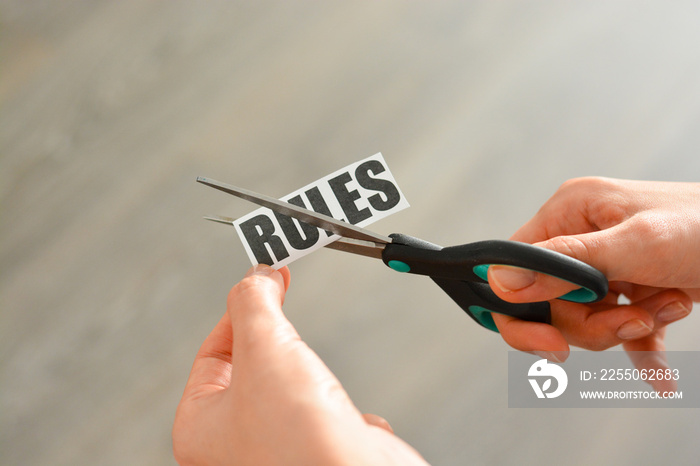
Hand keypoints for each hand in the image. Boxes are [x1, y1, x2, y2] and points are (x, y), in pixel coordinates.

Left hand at [173, 265, 427, 465]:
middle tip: (290, 320)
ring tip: (319, 390)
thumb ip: (254, 303)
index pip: (211, 352)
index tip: (267, 281)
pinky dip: (342, 413)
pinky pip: (327, 418)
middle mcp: (231, 445)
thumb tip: (256, 276)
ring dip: (316, 383)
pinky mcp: (314, 454)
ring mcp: (275, 452)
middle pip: (252, 368)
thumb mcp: (265, 347)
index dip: (240, 312)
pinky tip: (344, 422)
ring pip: (293, 391)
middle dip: (281, 348)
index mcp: (199, 427)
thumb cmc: (300, 442)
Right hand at [488, 178, 698, 389]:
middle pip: (548, 303)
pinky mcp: (631, 289)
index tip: (552, 343)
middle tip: (629, 321)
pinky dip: (639, 350)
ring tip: (664, 311)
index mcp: (569, 212)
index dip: (520, 309)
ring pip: (581, 320)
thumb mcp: (636, 246)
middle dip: (590, 324)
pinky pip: (617, 330)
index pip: (514, 267)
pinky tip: (660, 373)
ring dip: (624, 329)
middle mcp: (581, 237)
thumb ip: (566, 265)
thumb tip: (501, 282)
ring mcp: (606, 265)